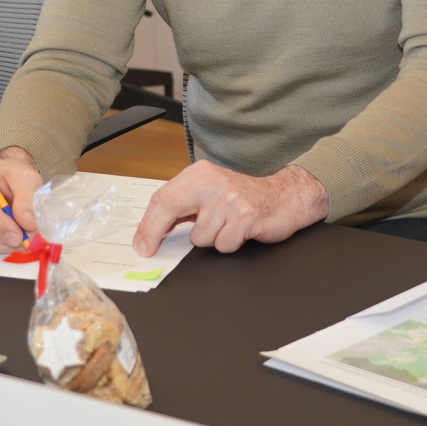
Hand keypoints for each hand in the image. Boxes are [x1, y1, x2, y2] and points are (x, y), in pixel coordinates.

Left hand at [132, 160, 327, 255]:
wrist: (285, 196)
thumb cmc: (244, 198)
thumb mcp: (210, 192)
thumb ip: (184, 205)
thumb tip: (151, 230)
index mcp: (200, 174)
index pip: (164, 196)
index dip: (148, 224)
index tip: (141, 243)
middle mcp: (213, 182)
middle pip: (170, 206)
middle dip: (155, 233)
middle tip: (149, 251)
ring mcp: (230, 198)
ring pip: (200, 237)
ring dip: (211, 240)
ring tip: (227, 227)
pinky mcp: (246, 216)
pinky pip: (223, 244)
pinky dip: (230, 244)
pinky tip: (240, 232)